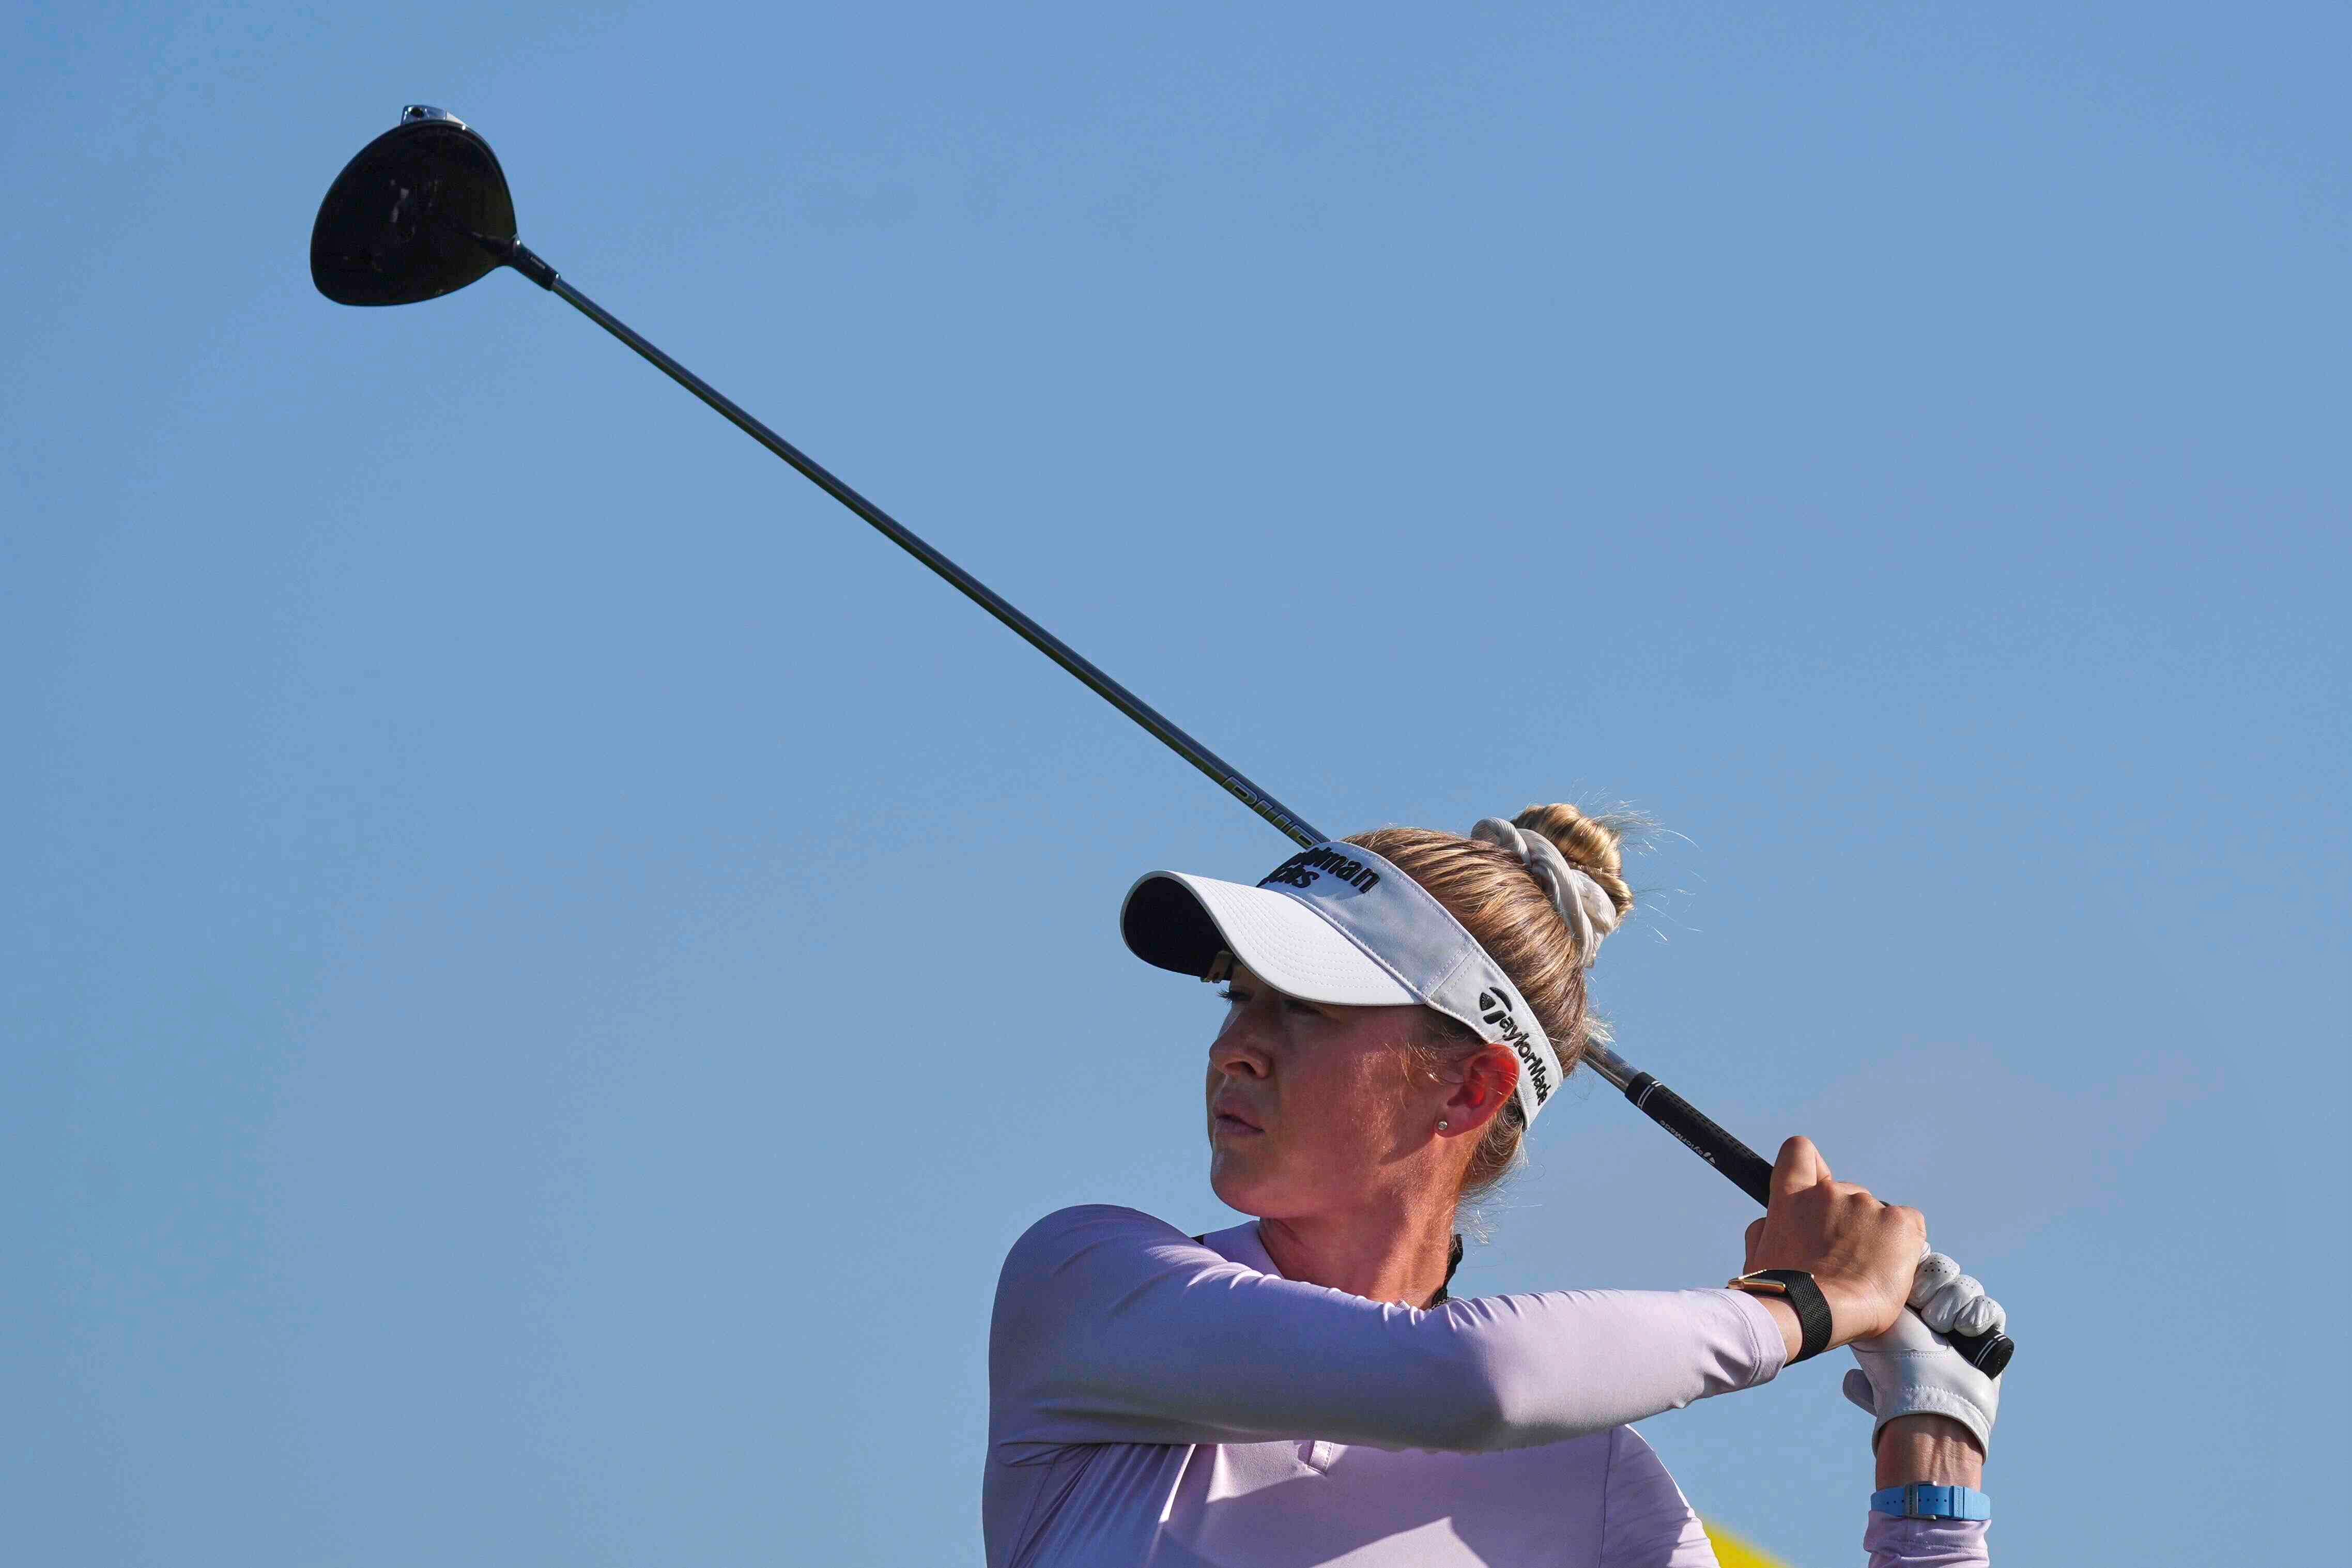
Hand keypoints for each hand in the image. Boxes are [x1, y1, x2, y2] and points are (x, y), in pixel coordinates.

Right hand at [1740, 1136, 1922, 1348]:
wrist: (1818, 1312)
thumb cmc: (1783, 1292)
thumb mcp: (1757, 1257)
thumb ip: (1765, 1229)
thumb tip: (1769, 1222)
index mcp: (1791, 1198)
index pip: (1799, 1152)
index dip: (1812, 1166)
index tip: (1819, 1184)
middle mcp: (1828, 1193)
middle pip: (1845, 1194)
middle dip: (1849, 1222)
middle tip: (1846, 1260)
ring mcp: (1865, 1204)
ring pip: (1877, 1215)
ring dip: (1875, 1237)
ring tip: (1867, 1274)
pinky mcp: (1900, 1221)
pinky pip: (1909, 1226)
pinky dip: (1904, 1245)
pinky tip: (1890, 1270)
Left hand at [1843, 1255, 2004, 1459]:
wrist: (1930, 1400)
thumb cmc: (1894, 1367)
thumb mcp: (1869, 1325)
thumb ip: (1865, 1305)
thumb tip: (1857, 1294)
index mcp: (1903, 1305)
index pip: (1918, 1260)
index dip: (1916, 1270)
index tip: (1909, 1294)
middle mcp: (1932, 1310)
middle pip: (1944, 1267)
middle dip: (1935, 1287)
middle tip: (1927, 1317)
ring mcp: (1962, 1323)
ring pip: (1967, 1285)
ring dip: (1954, 1304)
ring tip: (1944, 1330)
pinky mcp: (1989, 1337)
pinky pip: (1991, 1308)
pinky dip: (1979, 1316)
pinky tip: (1967, 1333)